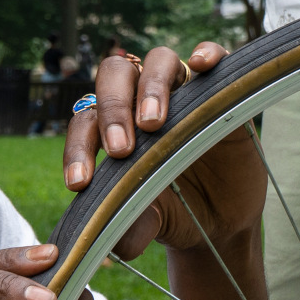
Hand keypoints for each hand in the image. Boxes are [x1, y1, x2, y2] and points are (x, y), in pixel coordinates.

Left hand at [63, 43, 265, 258]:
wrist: (222, 222)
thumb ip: (131, 228)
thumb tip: (115, 247)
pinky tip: (201, 64)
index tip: (80, 184)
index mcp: (113, 130)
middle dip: (113, 110)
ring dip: (151, 88)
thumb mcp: (152, 224)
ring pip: (158, 61)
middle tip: (121, 151)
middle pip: (115, 77)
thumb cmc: (176, 214)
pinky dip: (208, 52)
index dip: (78, 149)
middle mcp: (142, 103)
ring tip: (154, 124)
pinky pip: (214, 56)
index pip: (86, 123)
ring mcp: (182, 92)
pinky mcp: (220, 91)